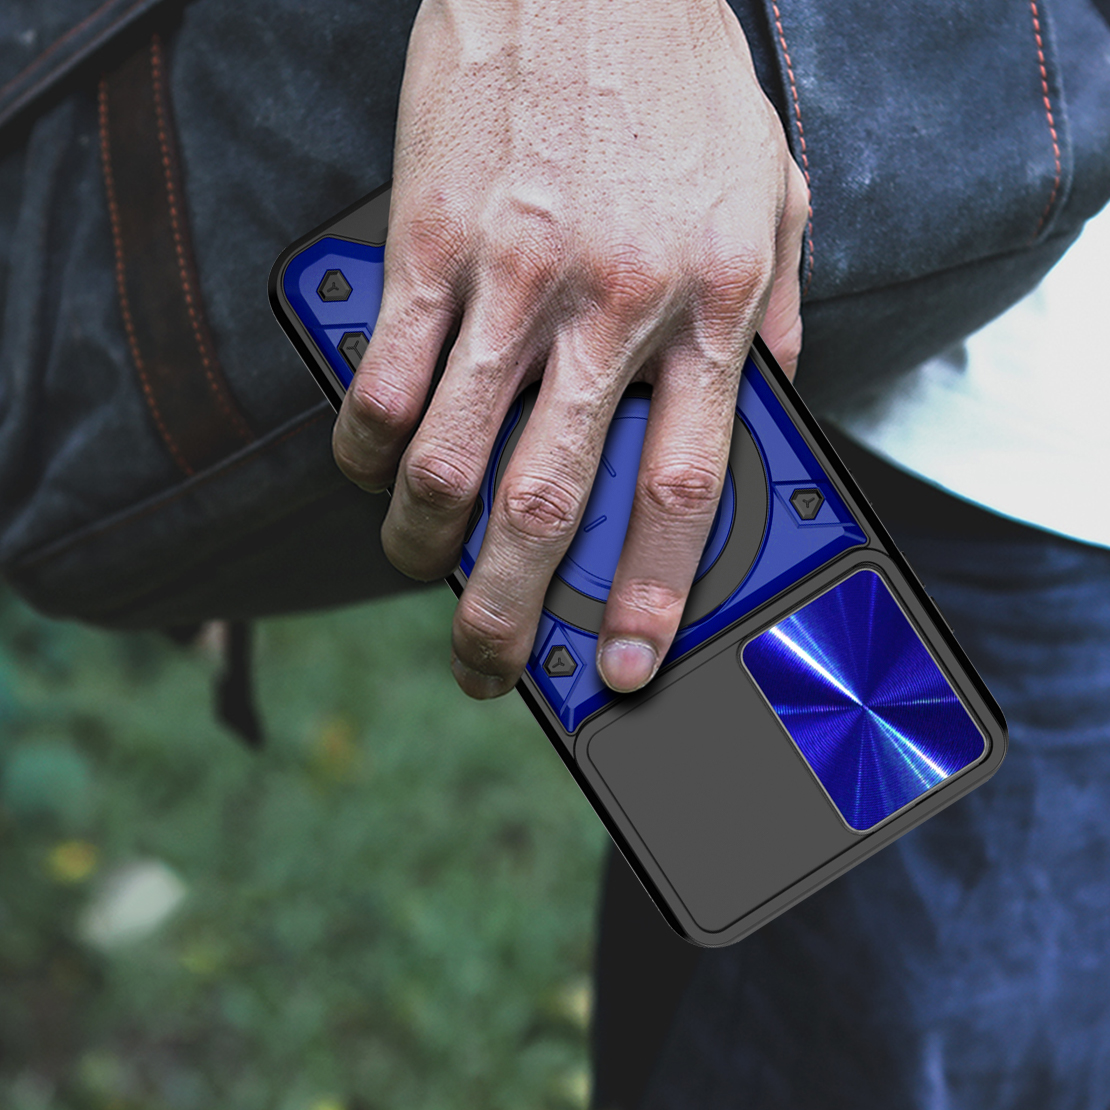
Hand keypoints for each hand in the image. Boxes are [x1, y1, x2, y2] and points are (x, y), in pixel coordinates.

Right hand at [332, 0, 807, 697]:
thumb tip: (779, 398)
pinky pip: (380, 376)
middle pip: (548, 502)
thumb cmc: (679, 84)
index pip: (681, 489)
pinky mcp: (429, 241)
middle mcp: (612, 305)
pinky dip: (362, 446)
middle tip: (488, 662)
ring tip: (420, 565)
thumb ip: (783, 311)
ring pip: (445, 457)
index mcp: (712, 304)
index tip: (628, 663)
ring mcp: (512, 276)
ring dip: (419, 541)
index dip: (653, 595)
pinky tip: (370, 467)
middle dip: (507, 609)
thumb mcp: (774, 194)